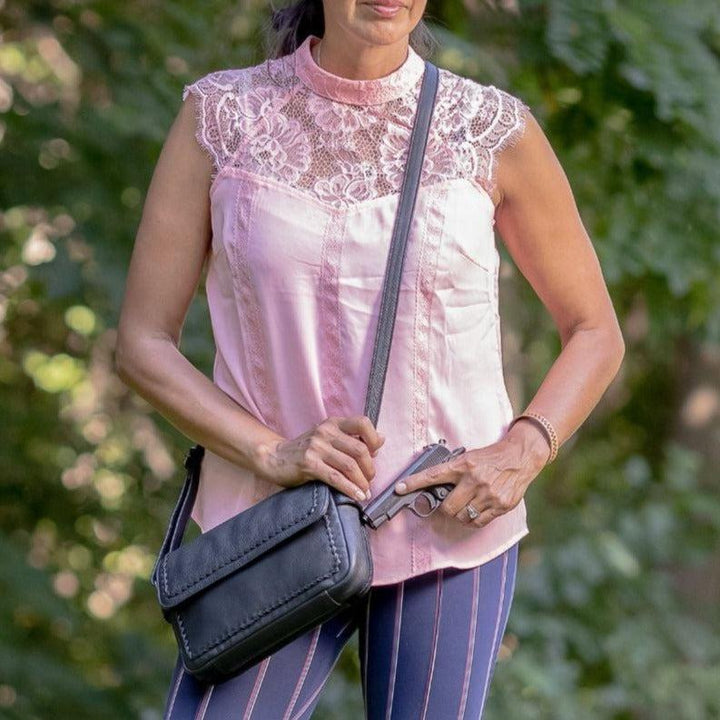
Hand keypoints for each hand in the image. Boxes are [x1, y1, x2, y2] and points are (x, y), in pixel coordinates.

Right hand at [255, 415, 384, 502]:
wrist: (274, 457)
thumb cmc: (305, 450)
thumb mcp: (328, 437)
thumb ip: (352, 438)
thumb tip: (381, 439)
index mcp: (333, 423)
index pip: (362, 422)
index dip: (374, 438)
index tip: (375, 454)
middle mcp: (325, 432)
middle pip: (360, 449)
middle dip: (369, 469)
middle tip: (369, 481)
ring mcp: (316, 447)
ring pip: (350, 465)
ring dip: (362, 482)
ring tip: (365, 492)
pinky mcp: (308, 464)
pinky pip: (336, 478)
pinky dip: (350, 489)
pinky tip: (357, 496)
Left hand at [394, 422, 549, 526]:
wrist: (520, 457)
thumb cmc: (491, 457)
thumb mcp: (469, 457)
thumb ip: (453, 471)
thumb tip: (433, 486)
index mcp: (464, 465)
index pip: (433, 475)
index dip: (414, 483)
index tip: (400, 488)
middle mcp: (475, 480)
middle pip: (448, 507)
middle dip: (445, 508)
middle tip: (449, 502)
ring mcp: (488, 494)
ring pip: (462, 517)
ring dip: (459, 515)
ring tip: (465, 505)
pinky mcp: (500, 506)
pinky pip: (478, 522)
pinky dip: (472, 520)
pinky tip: (474, 510)